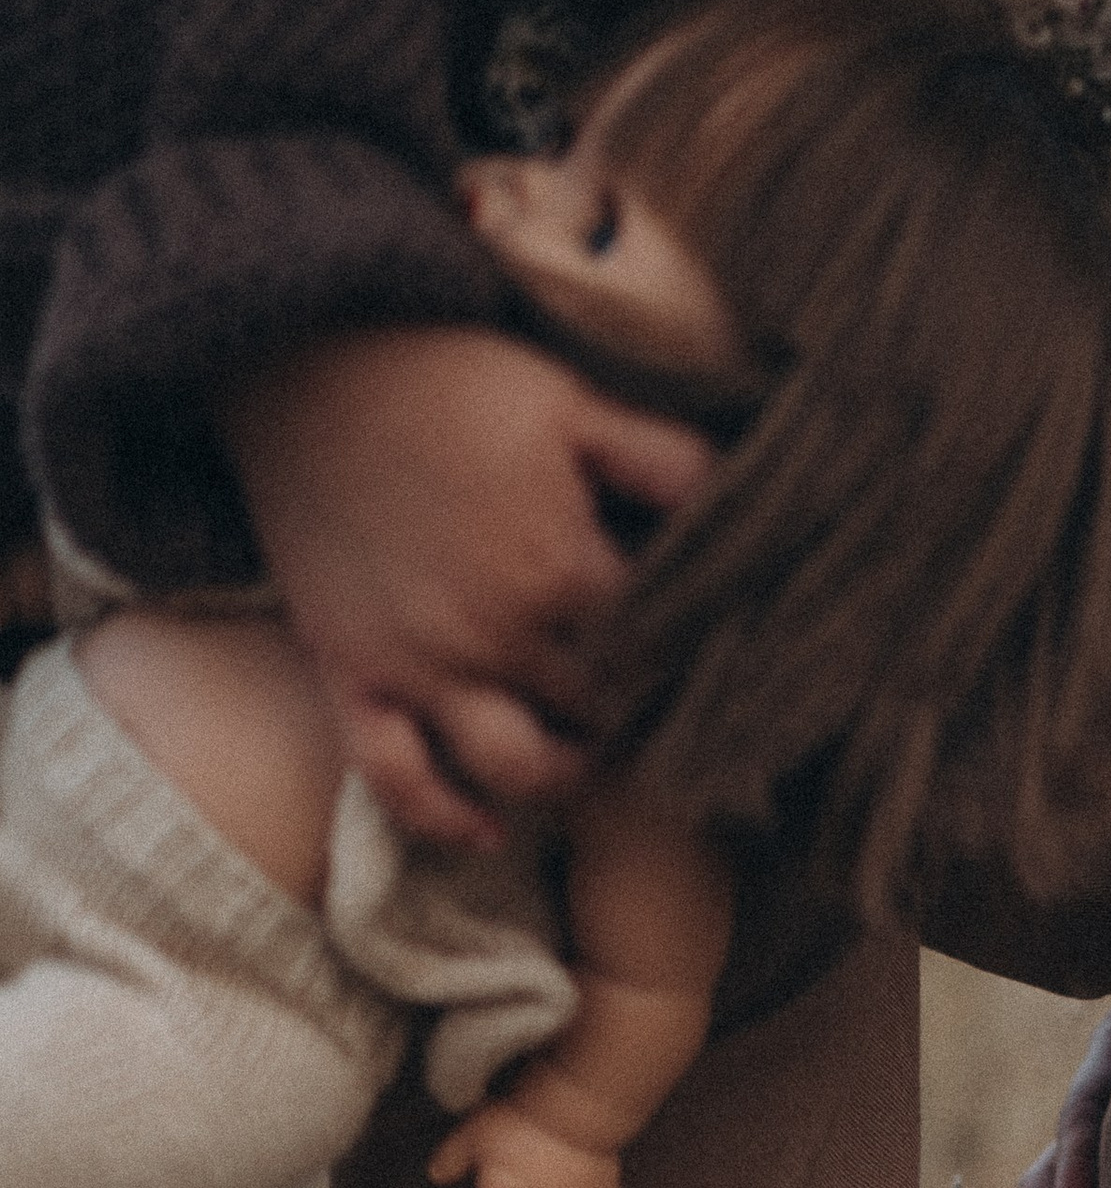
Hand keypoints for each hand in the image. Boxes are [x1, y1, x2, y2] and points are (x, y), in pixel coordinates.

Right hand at [221, 328, 712, 847]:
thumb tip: (736, 509)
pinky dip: (443, 818)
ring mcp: (421, 665)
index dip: (686, 653)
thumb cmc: (445, 375)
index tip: (700, 651)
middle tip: (652, 703)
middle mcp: (496, 634)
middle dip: (633, 713)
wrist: (298, 358)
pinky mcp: (353, 676)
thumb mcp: (572, 399)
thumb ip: (661, 461)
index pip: (655, 647)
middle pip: (598, 712)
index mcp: (560, 567)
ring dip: (563, 776)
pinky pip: (397, 782)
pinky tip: (488, 829)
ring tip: (584, 754)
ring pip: (516, 767)